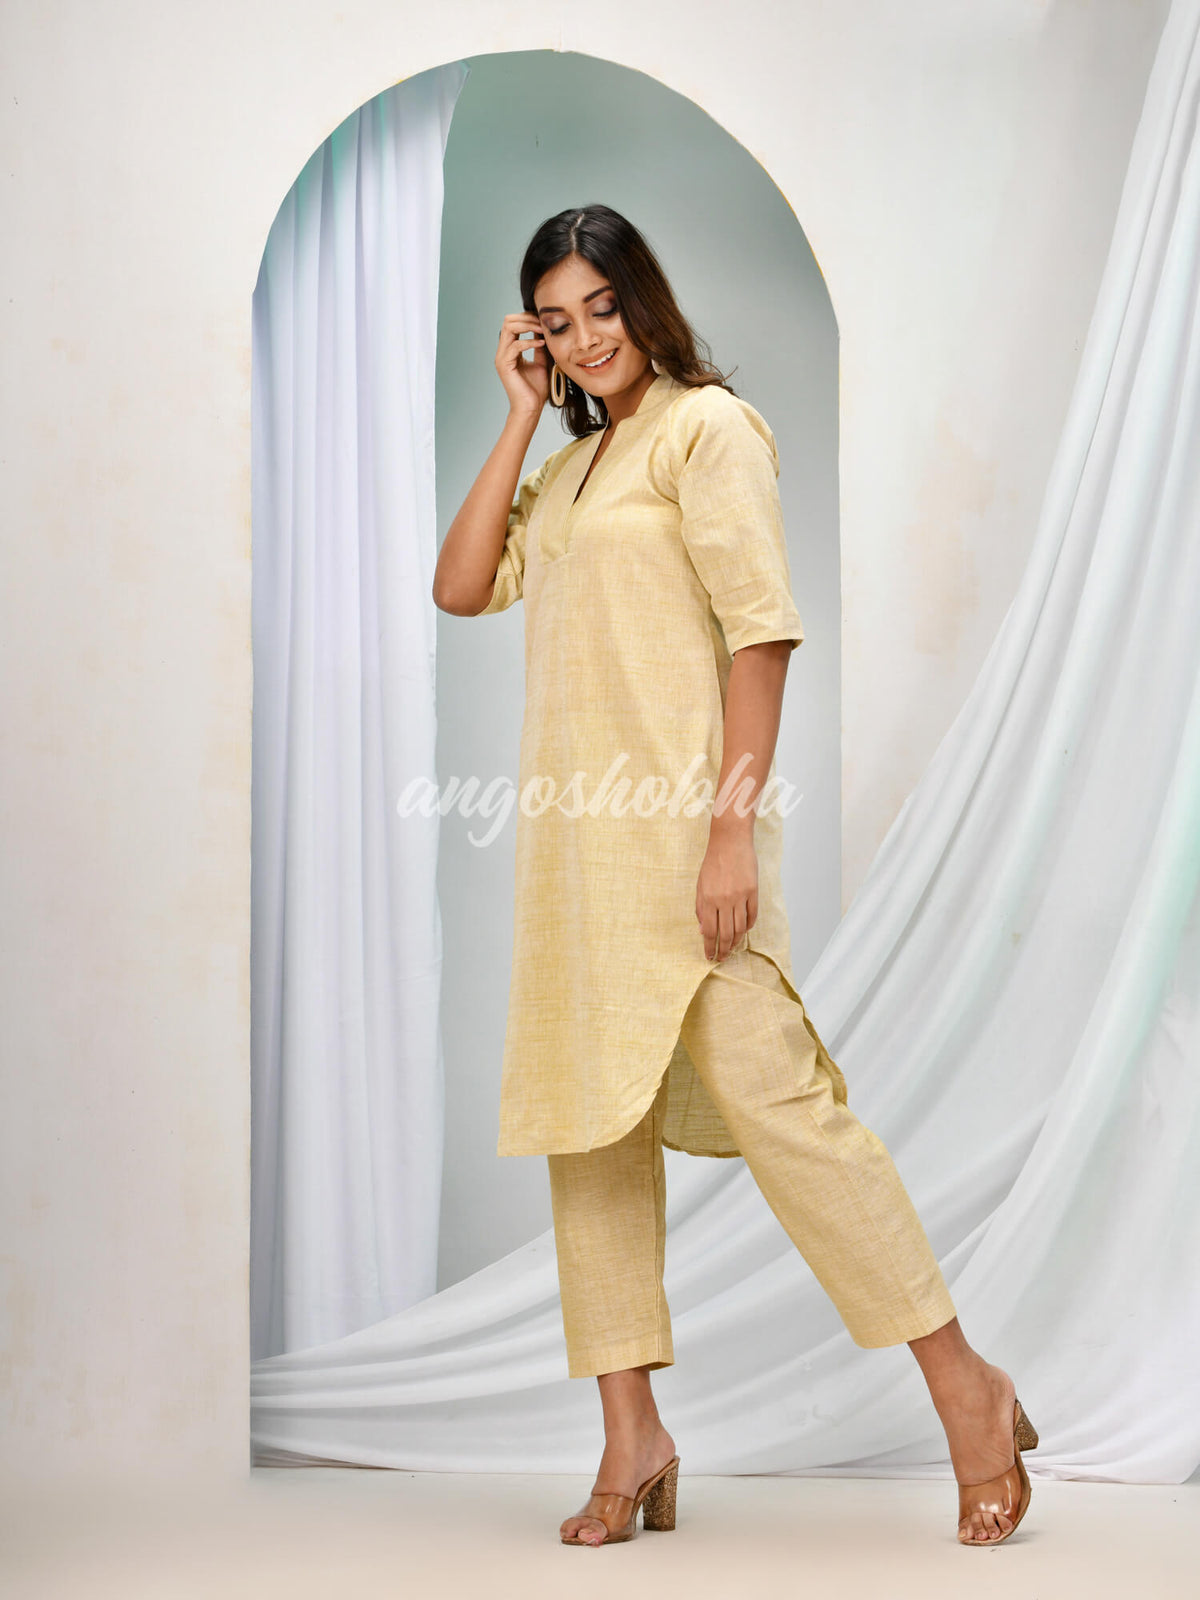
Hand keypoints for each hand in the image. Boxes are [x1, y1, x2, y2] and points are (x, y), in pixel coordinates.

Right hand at [496, 312, 549, 418]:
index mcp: (510, 349)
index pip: (514, 323)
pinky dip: (530, 342)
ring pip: (509, 328)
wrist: (531, 408)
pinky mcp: (504, 365)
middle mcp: (503, 351)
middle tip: (543, 323)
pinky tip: (541, 344)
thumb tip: (544, 330)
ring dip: (528, 326)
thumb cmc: (536, 389)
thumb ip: (539, 346)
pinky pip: (515, 345)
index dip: (528, 318)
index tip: (544, 320)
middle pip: (508, 320)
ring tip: (542, 331)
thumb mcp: (541, 361)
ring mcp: (502, 357)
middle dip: (527, 318)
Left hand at [695, 828, 757, 960]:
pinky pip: (752, 915)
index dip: (709, 947)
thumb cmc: (713, 862)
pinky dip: (749, 926)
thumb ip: (700, 908)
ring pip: (740, 928)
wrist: (730, 842)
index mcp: (708, 899)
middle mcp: (724, 900)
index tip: (710, 956)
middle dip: (724, 950)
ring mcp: (740, 896)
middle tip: (723, 957)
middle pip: (726, 934)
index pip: (709, 931)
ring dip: (736, 942)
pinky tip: (744, 931)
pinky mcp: (753, 891)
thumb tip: (702, 931)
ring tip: (733, 948)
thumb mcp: (700, 885)